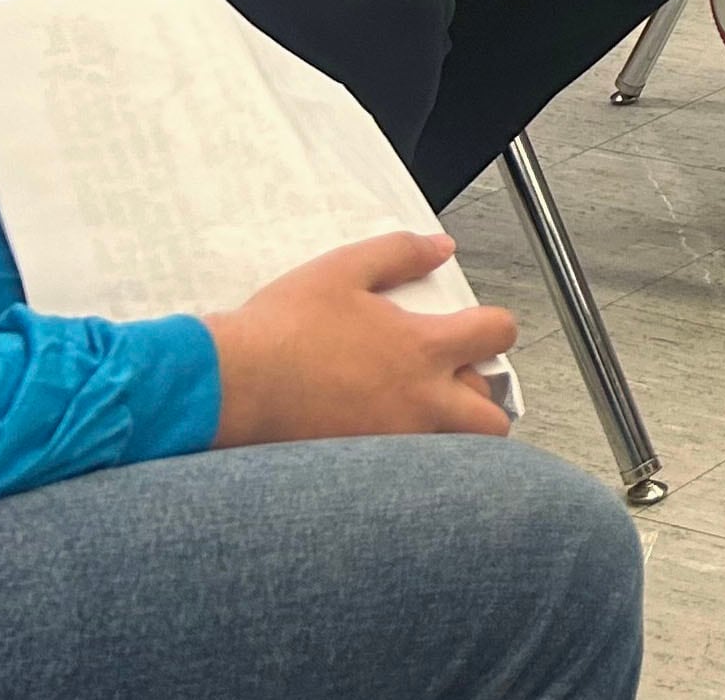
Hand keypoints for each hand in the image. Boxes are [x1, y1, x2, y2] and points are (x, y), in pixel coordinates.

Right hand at [204, 233, 514, 446]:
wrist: (227, 385)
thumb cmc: (280, 330)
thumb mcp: (343, 270)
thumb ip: (400, 253)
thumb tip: (441, 247)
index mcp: (422, 348)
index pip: (497, 335)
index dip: (496, 327)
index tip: (479, 328)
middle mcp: (419, 402)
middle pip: (492, 416)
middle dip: (486, 401)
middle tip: (457, 385)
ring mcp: (394, 444)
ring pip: (454, 455)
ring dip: (452, 436)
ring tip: (424, 416)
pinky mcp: (363, 472)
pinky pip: (407, 476)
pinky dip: (408, 462)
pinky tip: (383, 441)